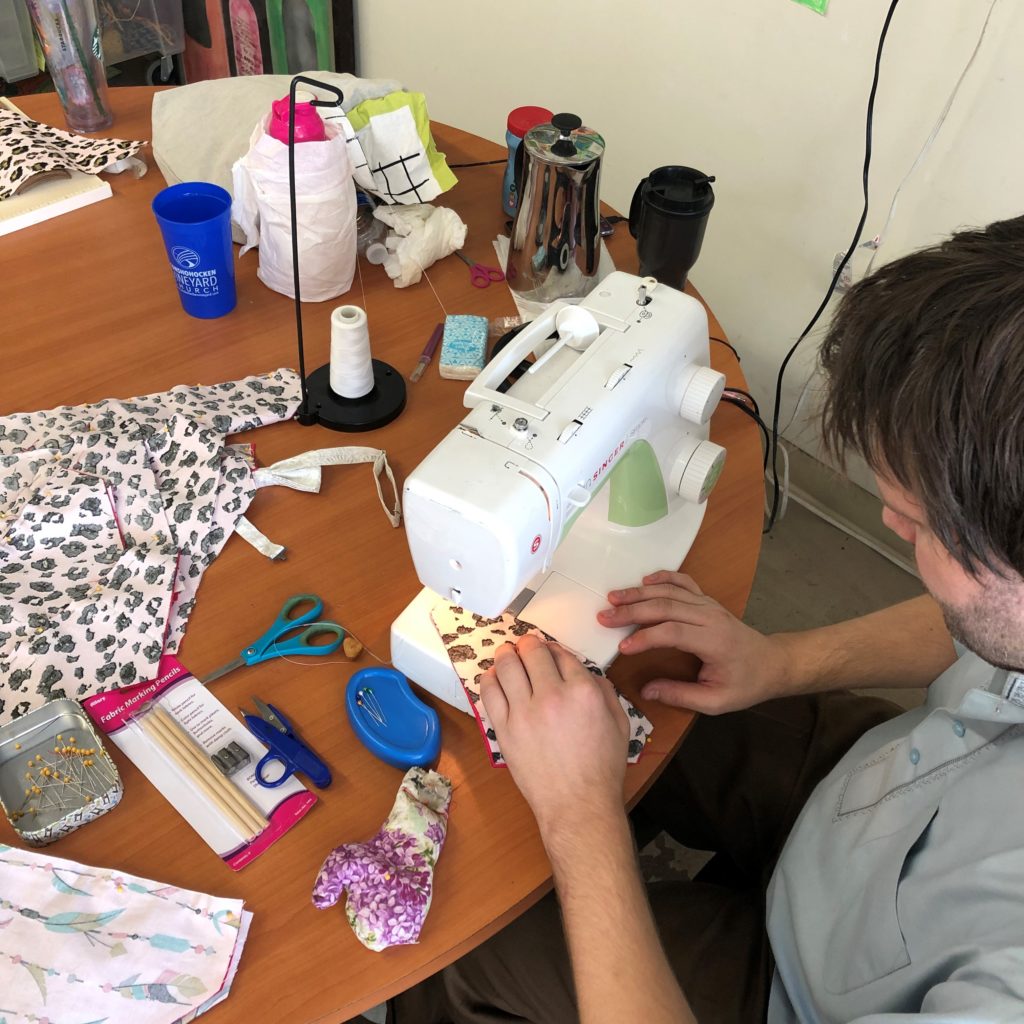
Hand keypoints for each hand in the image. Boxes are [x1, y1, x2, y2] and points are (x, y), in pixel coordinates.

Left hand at [480, 635, 628, 834]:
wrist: (577, 805)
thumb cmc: (601, 769)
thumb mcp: (620, 723)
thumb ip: (605, 691)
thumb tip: (585, 673)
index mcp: (583, 691)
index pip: (561, 653)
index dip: (554, 648)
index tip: (549, 652)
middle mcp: (552, 695)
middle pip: (532, 652)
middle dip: (529, 644)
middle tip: (526, 646)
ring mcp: (524, 712)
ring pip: (507, 665)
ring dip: (506, 654)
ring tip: (507, 653)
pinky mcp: (505, 729)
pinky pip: (489, 692)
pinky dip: (490, 678)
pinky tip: (494, 676)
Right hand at [597, 570, 791, 713]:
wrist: (771, 663)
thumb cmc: (745, 684)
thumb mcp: (716, 701)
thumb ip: (681, 695)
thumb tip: (647, 691)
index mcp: (714, 641)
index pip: (673, 632)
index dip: (645, 638)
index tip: (622, 647)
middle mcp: (710, 616)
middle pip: (666, 606)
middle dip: (632, 610)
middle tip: (604, 616)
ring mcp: (709, 605)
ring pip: (670, 592)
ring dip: (639, 593)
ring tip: (613, 597)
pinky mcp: (707, 601)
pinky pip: (683, 582)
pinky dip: (663, 577)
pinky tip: (644, 581)